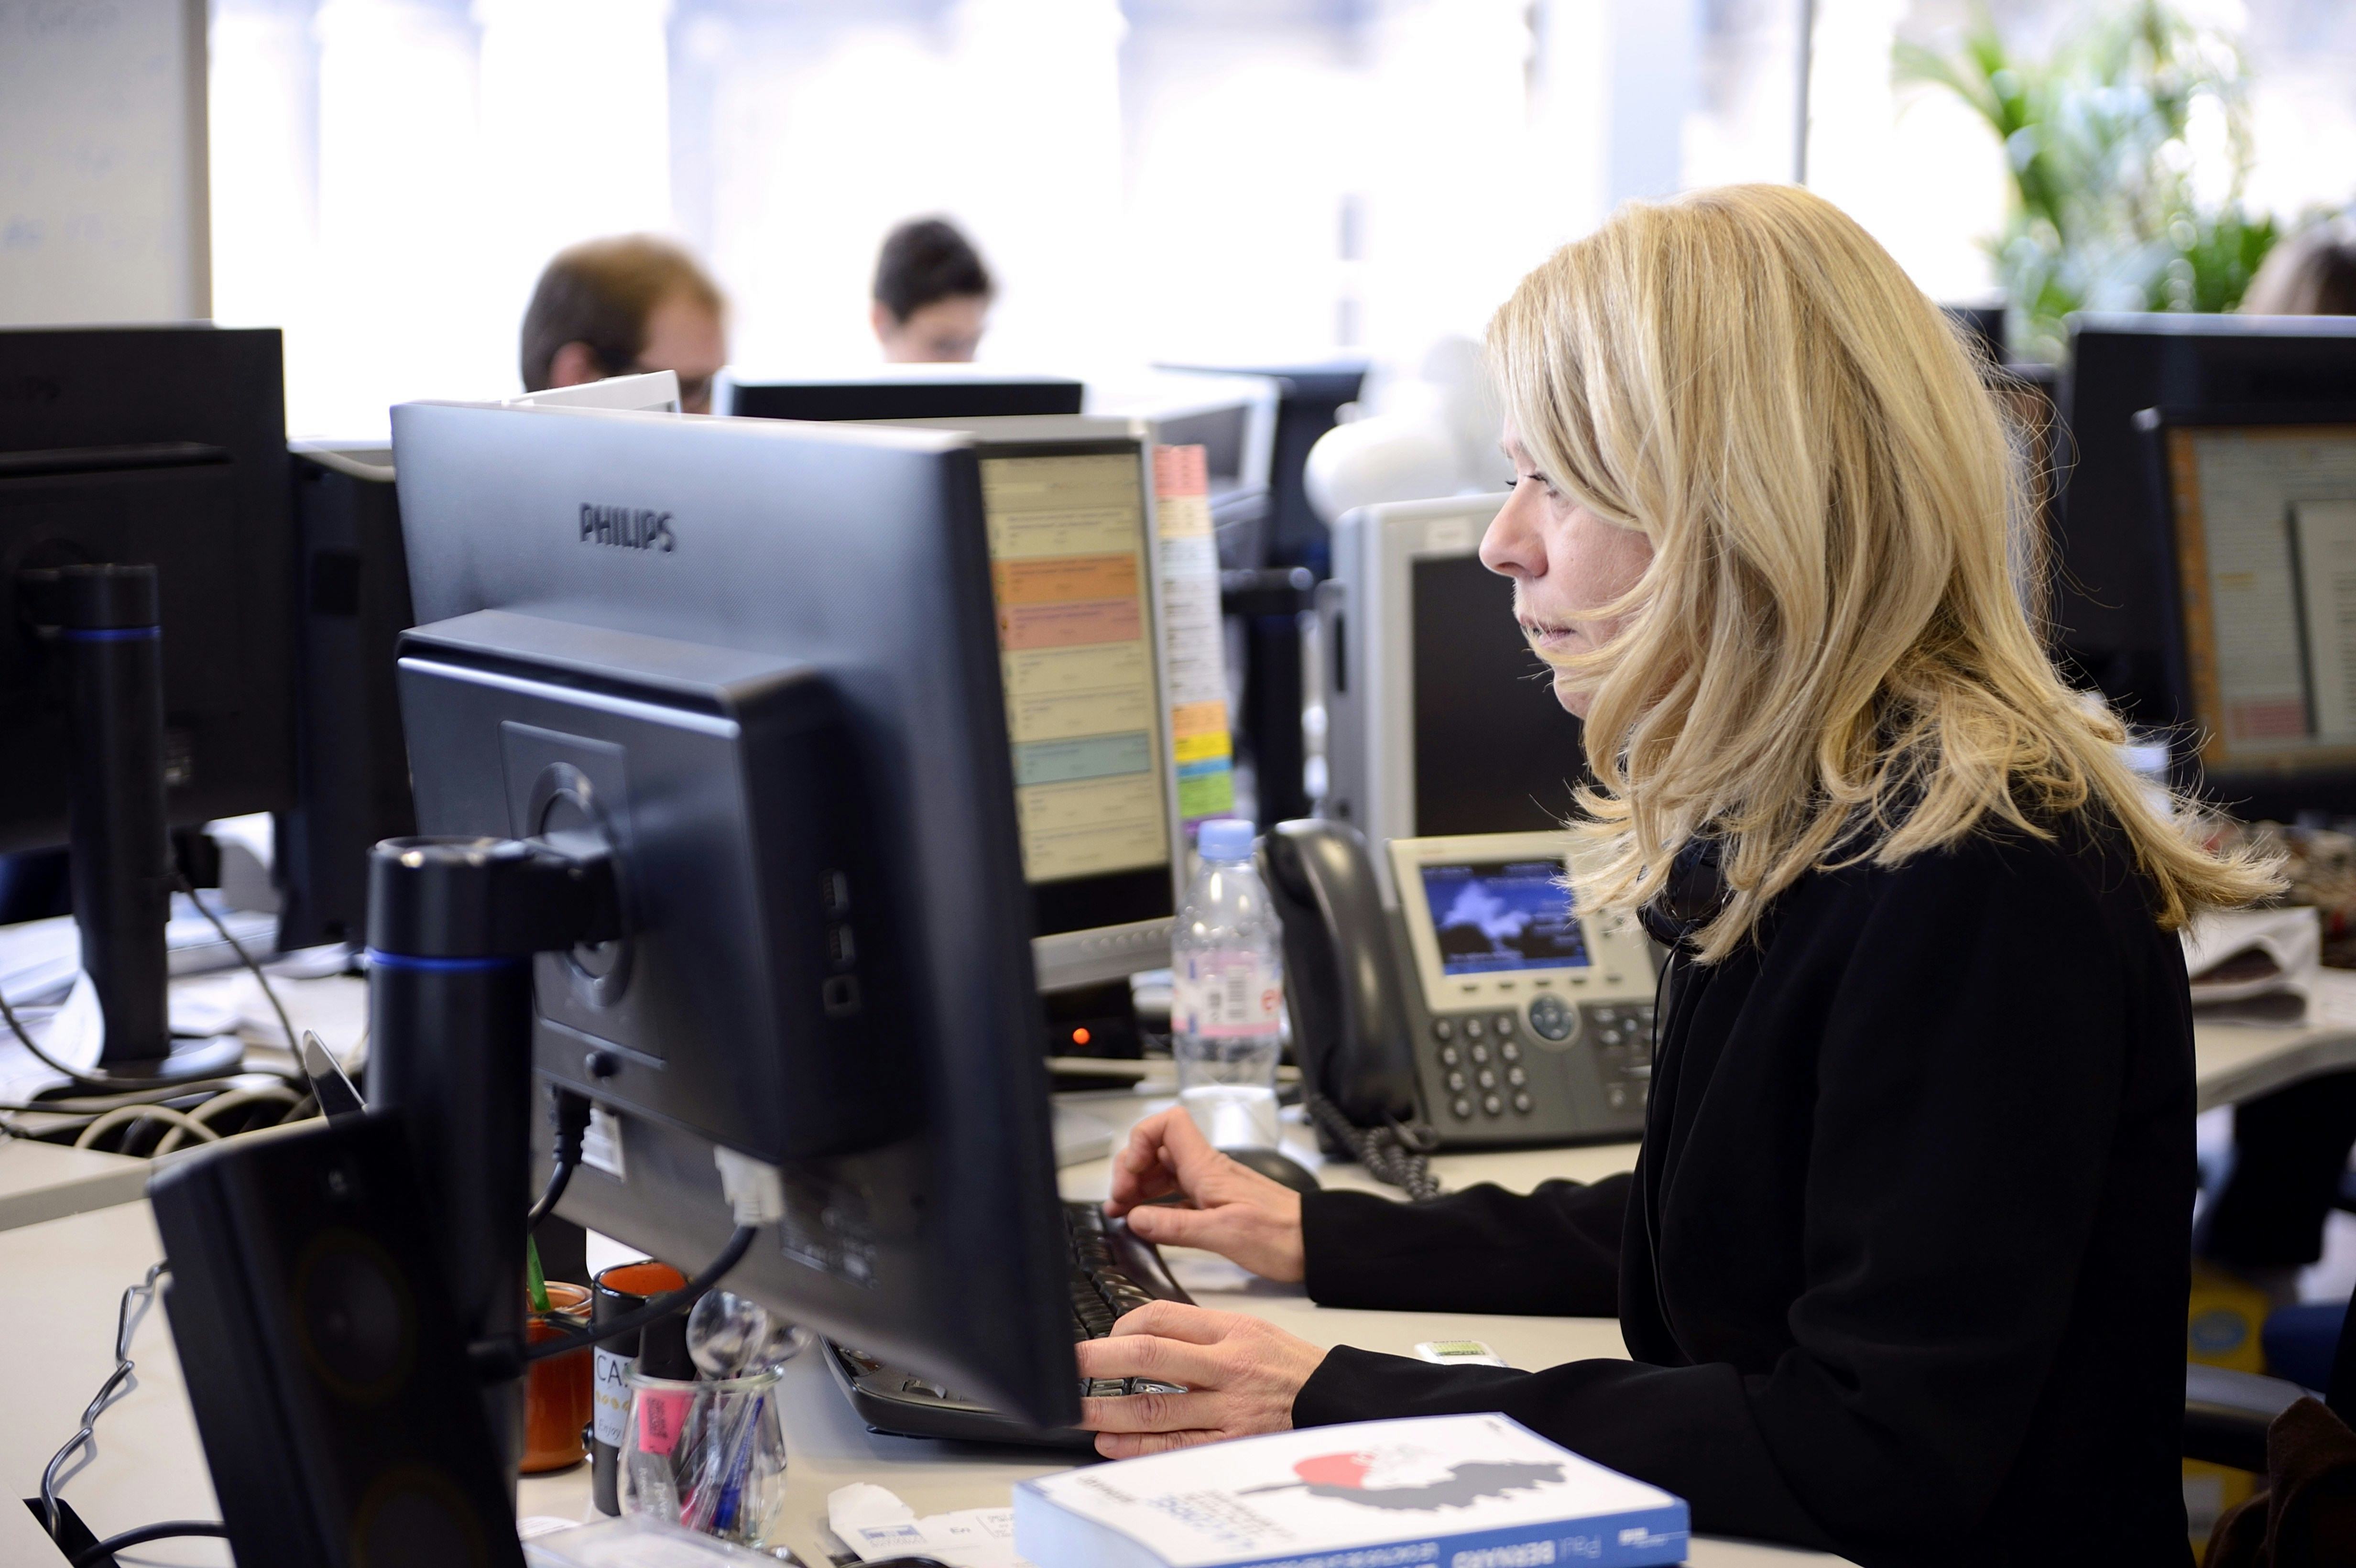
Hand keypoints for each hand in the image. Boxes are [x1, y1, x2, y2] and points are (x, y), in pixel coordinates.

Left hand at [1076, 1300, 1328, 1456]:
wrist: (1337, 1402)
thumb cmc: (1290, 1366)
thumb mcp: (1251, 1329)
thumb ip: (1200, 1332)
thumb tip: (1142, 1337)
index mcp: (1230, 1330)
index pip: (1161, 1317)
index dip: (1122, 1326)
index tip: (1103, 1339)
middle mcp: (1226, 1366)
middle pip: (1150, 1355)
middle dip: (1099, 1360)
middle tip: (1068, 1365)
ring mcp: (1229, 1408)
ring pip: (1156, 1408)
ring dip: (1109, 1412)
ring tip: (1078, 1412)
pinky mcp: (1232, 1443)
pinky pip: (1177, 1446)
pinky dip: (1139, 1446)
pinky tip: (1112, 1443)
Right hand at [1104, 1107, 1304, 1282]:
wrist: (1317, 1244)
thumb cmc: (1281, 1235)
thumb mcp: (1224, 1234)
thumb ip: (1175, 1226)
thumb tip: (1136, 1218)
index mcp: (1207, 1168)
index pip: (1168, 1125)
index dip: (1141, 1141)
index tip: (1130, 1175)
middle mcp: (1207, 1171)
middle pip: (1157, 1150)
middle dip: (1131, 1170)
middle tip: (1120, 1203)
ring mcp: (1211, 1187)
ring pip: (1164, 1172)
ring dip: (1140, 1188)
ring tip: (1124, 1213)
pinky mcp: (1217, 1205)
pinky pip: (1178, 1195)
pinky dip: (1158, 1204)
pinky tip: (1149, 1222)